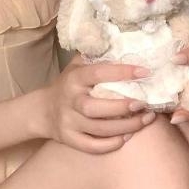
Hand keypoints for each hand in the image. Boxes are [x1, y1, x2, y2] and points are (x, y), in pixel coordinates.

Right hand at [41, 53, 156, 153]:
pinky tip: (127, 137)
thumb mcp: (77, 66)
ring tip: (145, 119)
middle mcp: (70, 100)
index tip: (144, 71)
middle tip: (144, 103)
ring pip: (98, 129)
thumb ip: (96, 56)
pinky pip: (92, 146)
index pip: (98, 73)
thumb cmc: (68, 85)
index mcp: (74, 78)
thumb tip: (122, 42)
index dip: (122, 72)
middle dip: (121, 106)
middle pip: (94, 107)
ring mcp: (69, 122)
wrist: (44, 110)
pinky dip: (111, 144)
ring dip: (125, 126)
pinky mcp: (70, 139)